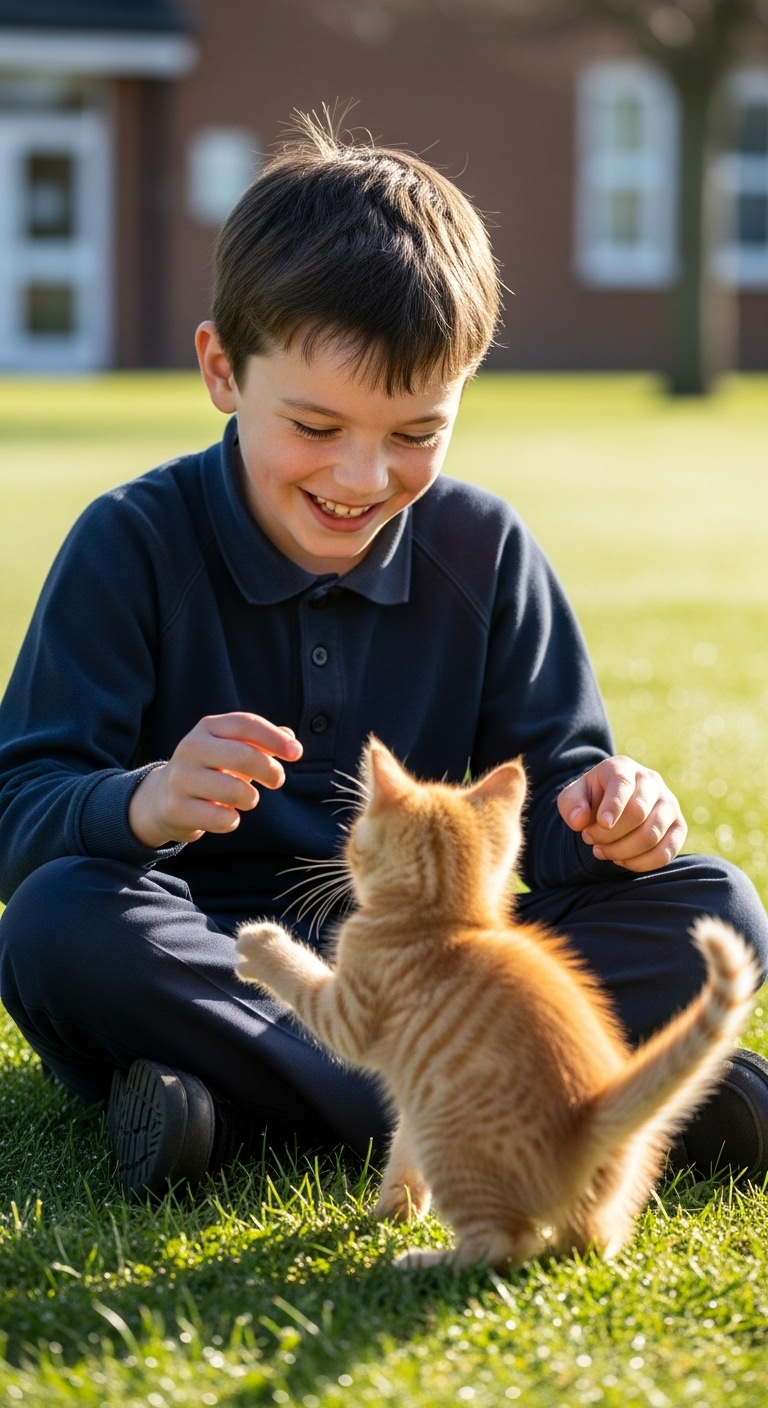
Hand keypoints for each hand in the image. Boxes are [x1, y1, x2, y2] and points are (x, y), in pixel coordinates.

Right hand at [128, 713, 302, 847]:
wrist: (161, 799)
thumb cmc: (209, 771)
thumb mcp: (231, 748)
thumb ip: (261, 742)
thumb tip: (290, 737)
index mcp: (207, 727)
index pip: (246, 724)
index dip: (275, 738)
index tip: (296, 753)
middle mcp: (190, 748)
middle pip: (243, 755)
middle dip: (270, 771)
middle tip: (278, 780)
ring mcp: (180, 778)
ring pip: (235, 790)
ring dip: (251, 798)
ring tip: (246, 799)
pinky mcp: (176, 808)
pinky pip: (222, 818)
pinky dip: (233, 820)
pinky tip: (226, 816)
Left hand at [557, 756, 686, 872]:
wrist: (612, 806)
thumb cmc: (591, 800)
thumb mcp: (573, 797)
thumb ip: (571, 805)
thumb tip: (579, 821)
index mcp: (623, 767)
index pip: (623, 784)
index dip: (613, 806)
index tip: (602, 824)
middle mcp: (651, 781)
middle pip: (638, 812)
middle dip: (610, 834)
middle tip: (591, 840)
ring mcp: (669, 804)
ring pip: (652, 834)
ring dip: (623, 850)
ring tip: (602, 851)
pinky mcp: (679, 827)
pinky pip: (667, 852)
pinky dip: (642, 863)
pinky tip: (622, 861)